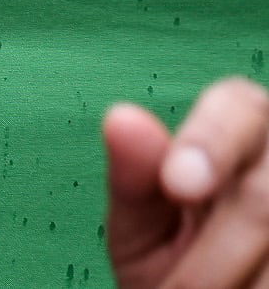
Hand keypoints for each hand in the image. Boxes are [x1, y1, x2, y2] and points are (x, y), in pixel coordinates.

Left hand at [105, 78, 268, 288]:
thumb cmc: (167, 261)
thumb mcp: (140, 224)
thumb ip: (135, 178)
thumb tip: (122, 119)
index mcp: (236, 129)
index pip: (241, 106)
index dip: (211, 141)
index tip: (177, 185)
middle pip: (264, 194)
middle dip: (215, 255)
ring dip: (235, 283)